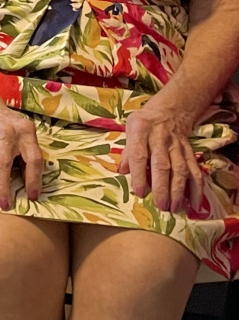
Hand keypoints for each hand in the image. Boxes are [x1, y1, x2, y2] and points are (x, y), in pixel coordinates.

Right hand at [0, 102, 43, 210]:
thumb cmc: (12, 126)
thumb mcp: (27, 134)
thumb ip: (30, 155)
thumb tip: (30, 186)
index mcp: (25, 132)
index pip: (32, 159)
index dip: (33, 179)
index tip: (32, 197)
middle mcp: (5, 134)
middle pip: (2, 163)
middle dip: (2, 186)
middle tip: (5, 206)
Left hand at [120, 99, 202, 213]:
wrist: (169, 112)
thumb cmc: (144, 124)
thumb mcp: (130, 130)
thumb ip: (127, 151)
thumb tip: (121, 171)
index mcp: (141, 130)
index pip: (139, 154)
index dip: (139, 174)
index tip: (140, 192)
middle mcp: (160, 137)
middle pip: (162, 164)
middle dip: (162, 186)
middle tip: (160, 205)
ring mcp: (177, 145)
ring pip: (180, 169)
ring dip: (178, 190)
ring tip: (174, 207)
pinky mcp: (190, 152)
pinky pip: (195, 170)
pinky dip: (196, 188)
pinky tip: (194, 203)